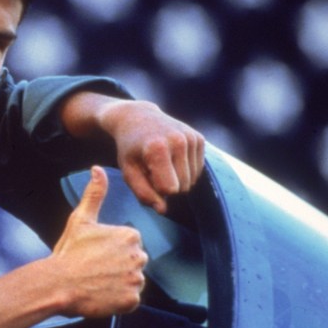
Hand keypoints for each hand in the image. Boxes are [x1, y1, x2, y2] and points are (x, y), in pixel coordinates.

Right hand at [48, 166, 146, 317]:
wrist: (57, 285)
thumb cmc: (68, 252)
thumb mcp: (80, 219)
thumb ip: (94, 194)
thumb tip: (98, 170)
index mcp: (130, 235)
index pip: (129, 245)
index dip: (110, 251)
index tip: (95, 255)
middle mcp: (138, 256)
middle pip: (133, 263)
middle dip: (118, 267)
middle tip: (95, 270)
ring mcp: (136, 280)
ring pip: (132, 281)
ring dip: (118, 284)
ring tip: (97, 283)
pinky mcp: (132, 300)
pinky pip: (130, 300)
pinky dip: (118, 300)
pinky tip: (101, 294)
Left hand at [61, 92, 204, 213]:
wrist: (137, 118)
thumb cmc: (130, 149)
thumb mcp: (128, 171)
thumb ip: (143, 193)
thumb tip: (162, 210)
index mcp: (157, 149)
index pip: (169, 189)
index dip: (156, 189)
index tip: (145, 176)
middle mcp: (178, 141)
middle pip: (182, 187)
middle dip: (166, 185)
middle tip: (151, 169)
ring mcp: (191, 138)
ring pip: (192, 180)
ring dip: (176, 178)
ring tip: (160, 163)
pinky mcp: (199, 138)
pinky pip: (198, 170)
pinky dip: (185, 170)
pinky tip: (171, 158)